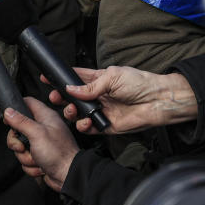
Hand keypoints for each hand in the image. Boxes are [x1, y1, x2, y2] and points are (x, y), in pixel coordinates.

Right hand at [3, 98, 79, 191]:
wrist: (69, 176)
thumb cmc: (59, 153)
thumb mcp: (37, 134)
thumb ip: (21, 121)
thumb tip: (8, 111)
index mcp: (45, 117)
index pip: (27, 103)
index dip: (15, 109)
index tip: (9, 120)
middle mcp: (43, 128)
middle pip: (19, 129)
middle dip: (17, 142)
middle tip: (23, 147)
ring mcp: (41, 143)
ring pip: (21, 146)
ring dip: (25, 156)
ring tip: (36, 159)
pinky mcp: (40, 156)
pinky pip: (26, 158)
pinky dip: (31, 165)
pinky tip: (40, 166)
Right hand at [49, 67, 196, 134]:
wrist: (157, 101)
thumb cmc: (139, 83)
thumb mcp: (112, 77)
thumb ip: (90, 85)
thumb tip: (70, 88)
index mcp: (98, 79)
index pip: (75, 78)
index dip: (61, 78)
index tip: (46, 78)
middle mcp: (97, 95)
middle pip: (72, 97)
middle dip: (61, 97)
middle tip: (56, 97)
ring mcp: (100, 110)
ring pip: (77, 114)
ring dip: (70, 112)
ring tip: (72, 111)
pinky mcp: (105, 125)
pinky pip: (88, 128)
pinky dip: (83, 126)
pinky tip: (86, 122)